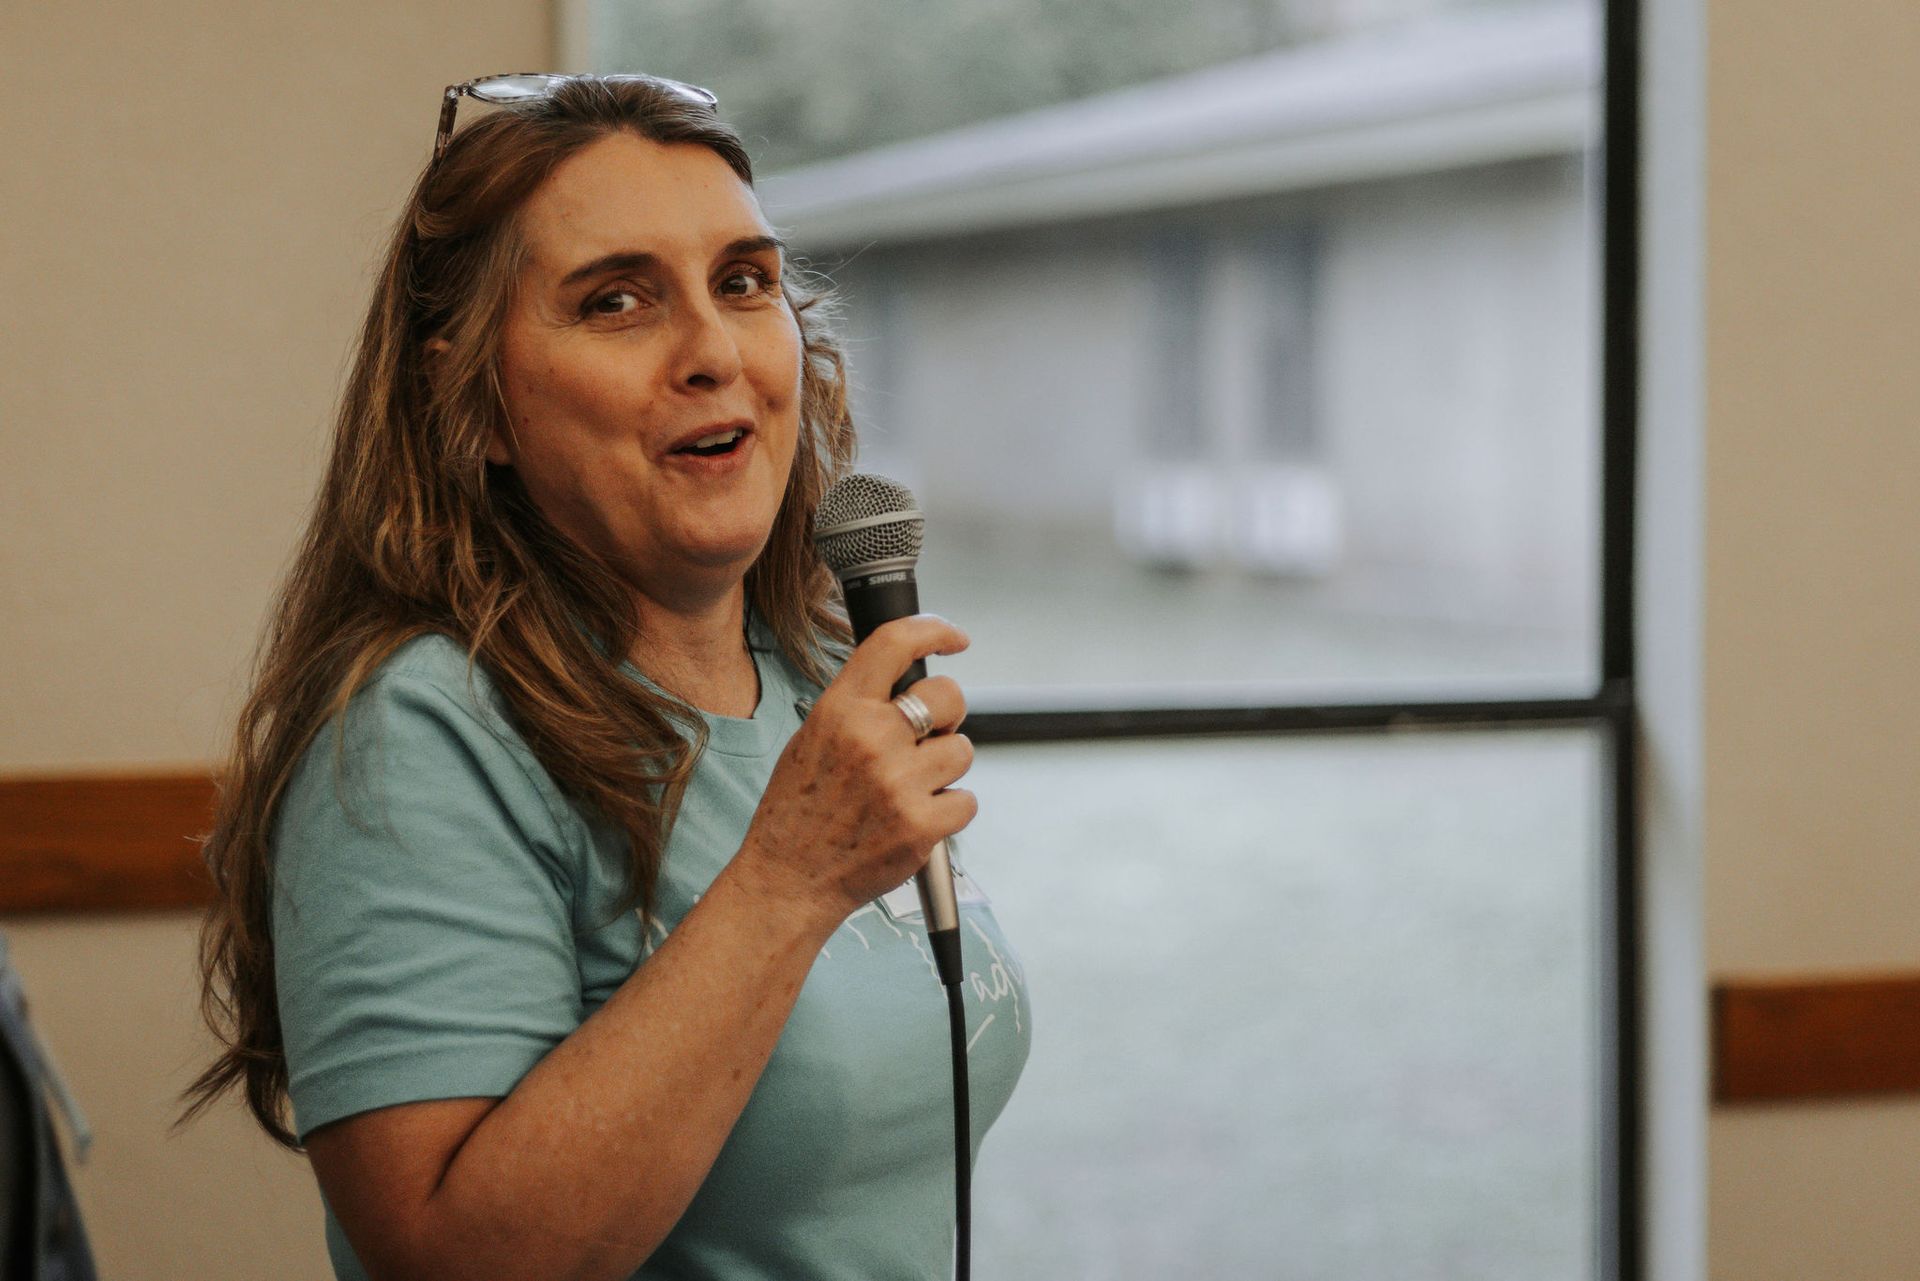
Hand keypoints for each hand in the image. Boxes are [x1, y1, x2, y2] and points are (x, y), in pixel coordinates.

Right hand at [739, 614, 975, 924]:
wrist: (788, 880)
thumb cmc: (798, 813)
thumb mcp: (811, 740)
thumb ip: (858, 709)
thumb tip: (908, 690)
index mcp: (840, 710)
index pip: (894, 644)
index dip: (933, 630)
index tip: (953, 638)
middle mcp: (871, 738)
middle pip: (948, 696)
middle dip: (948, 716)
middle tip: (926, 740)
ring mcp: (898, 782)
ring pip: (962, 751)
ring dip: (945, 770)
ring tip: (909, 790)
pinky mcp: (921, 825)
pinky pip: (966, 801)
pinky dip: (949, 812)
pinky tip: (916, 819)